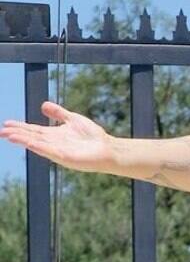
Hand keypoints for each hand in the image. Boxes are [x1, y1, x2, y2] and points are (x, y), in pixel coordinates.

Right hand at [0, 101, 114, 172]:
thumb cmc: (92, 136)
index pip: (33, 130)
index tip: (6, 124)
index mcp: (54, 135)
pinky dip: (38, 146)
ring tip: (9, 136)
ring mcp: (58, 151)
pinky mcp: (65, 157)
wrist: (108, 148)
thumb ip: (58, 113)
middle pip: (32, 137)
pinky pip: (49, 151)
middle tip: (1, 131)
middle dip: (17, 134)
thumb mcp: (73, 119)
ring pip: (37, 144)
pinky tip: (29, 142)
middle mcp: (53, 143)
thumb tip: (43, 104)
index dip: (20, 127)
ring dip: (23, 140)